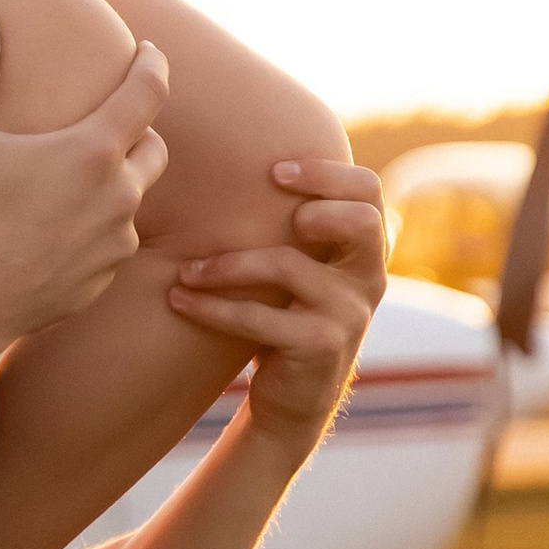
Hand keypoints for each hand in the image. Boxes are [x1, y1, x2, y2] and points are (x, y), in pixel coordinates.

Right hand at [0, 6, 168, 351]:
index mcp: (90, 151)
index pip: (147, 93)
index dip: (152, 64)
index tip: (148, 51)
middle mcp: (117, 197)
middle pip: (153, 147)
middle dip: (137, 127)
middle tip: (108, 118)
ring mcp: (114, 244)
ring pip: (131, 199)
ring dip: (113, 182)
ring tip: (73, 177)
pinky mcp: (103, 281)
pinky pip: (112, 243)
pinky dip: (95, 227)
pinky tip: (56, 227)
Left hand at [166, 160, 388, 447]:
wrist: (294, 397)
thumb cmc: (286, 313)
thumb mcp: (299, 264)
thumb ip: (289, 221)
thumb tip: (228, 152)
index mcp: (365, 250)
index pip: (369, 190)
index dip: (328, 172)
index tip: (276, 169)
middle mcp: (369, 278)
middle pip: (363, 220)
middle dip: (314, 202)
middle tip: (264, 201)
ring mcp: (349, 315)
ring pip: (289, 266)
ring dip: (227, 264)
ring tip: (186, 270)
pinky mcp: (320, 347)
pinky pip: (260, 317)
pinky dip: (212, 306)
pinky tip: (179, 298)